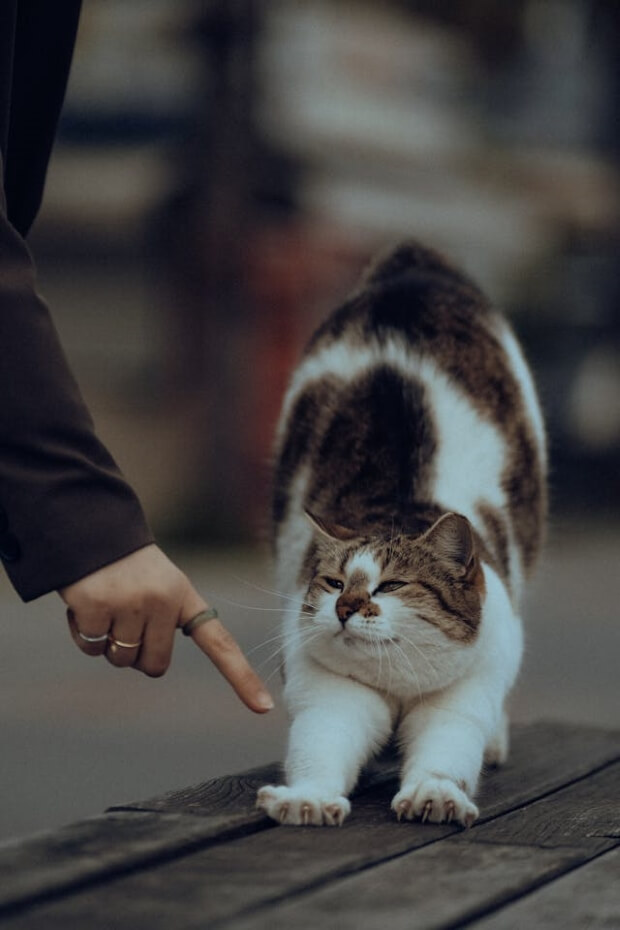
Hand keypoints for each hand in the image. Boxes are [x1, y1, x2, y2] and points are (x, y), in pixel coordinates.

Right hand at [59, 544, 273, 713]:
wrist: (92, 528)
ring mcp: (131, 604)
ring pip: (120, 660)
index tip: (263, 708)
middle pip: (153, 665)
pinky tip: (84, 605)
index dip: (241, 677)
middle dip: (136, 654)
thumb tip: (152, 666)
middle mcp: (163, 601)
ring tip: (107, 603)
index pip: (220, 643)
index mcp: (184, 598)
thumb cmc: (127, 568)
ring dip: (108, 642)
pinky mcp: (98, 607)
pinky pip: (92, 648)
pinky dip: (83, 634)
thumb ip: (163, 624)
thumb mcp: (159, 588)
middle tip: (126, 619)